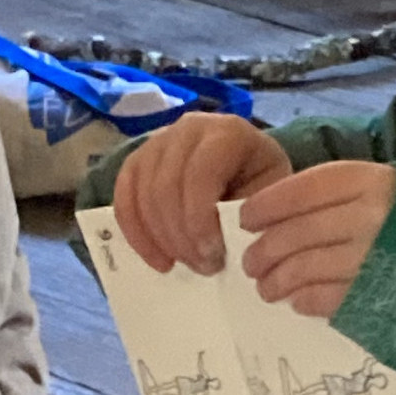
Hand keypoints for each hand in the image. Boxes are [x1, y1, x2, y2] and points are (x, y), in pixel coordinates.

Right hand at [114, 115, 290, 274]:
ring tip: (185, 264)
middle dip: (181, 235)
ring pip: (143, 194)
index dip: (200, 219)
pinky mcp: (138, 160)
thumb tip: (229, 245)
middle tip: (203, 267)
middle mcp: (188, 128)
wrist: (249, 166)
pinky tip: (158, 260)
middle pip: (167, 185)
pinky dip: (136, 234)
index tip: (213, 256)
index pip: (201, 173)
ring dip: (160, 238)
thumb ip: (251, 214)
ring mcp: (158, 141)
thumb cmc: (263, 182)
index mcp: (228, 131)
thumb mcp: (271, 194)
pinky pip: (124, 199)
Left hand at [239, 161, 395, 316]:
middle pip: (296, 231)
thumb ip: (334, 199)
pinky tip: (298, 300)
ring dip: (275, 280)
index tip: (246, 218)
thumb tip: (266, 217)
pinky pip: (320, 298)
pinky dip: (302, 300)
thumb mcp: (382, 196)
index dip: (268, 204)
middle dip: (263, 250)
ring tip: (267, 288)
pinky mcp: (373, 296)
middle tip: (251, 263)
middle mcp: (374, 216)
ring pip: (301, 267)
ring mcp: (373, 258)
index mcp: (374, 182)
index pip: (305, 188)